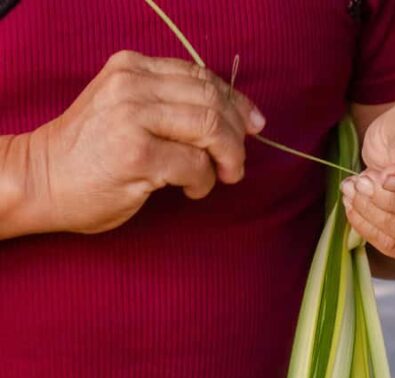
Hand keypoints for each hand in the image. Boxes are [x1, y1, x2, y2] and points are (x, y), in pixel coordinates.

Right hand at [21, 50, 264, 234]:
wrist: (38, 180)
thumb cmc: (89, 153)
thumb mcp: (124, 108)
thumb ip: (168, 103)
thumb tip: (234, 116)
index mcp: (133, 67)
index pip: (202, 77)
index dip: (237, 102)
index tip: (254, 124)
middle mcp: (133, 84)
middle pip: (213, 101)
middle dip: (238, 135)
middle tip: (238, 162)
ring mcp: (133, 117)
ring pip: (211, 128)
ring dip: (229, 157)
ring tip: (225, 176)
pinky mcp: (136, 154)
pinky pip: (196, 165)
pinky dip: (205, 181)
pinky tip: (193, 190)